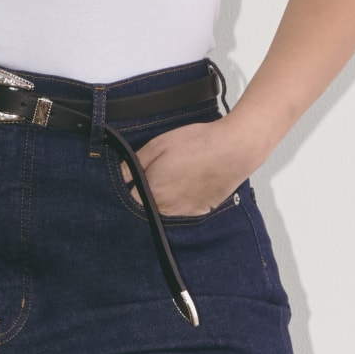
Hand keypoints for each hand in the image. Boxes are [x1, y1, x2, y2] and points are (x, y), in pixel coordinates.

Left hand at [118, 116, 252, 217]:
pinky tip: (191, 180)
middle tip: (162, 169)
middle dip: (149, 189)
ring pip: (167, 208)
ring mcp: (187, 210)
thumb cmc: (196, 143)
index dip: (133, 184)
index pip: (132, 197)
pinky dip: (184, 197)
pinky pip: (185, 207)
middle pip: (149, 204)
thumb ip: (135, 163)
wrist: (232, 149)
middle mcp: (168, 207)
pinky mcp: (203, 209)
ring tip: (178, 172)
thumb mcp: (157, 145)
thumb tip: (122, 175)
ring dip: (166, 195)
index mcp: (153, 190)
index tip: (138, 174)